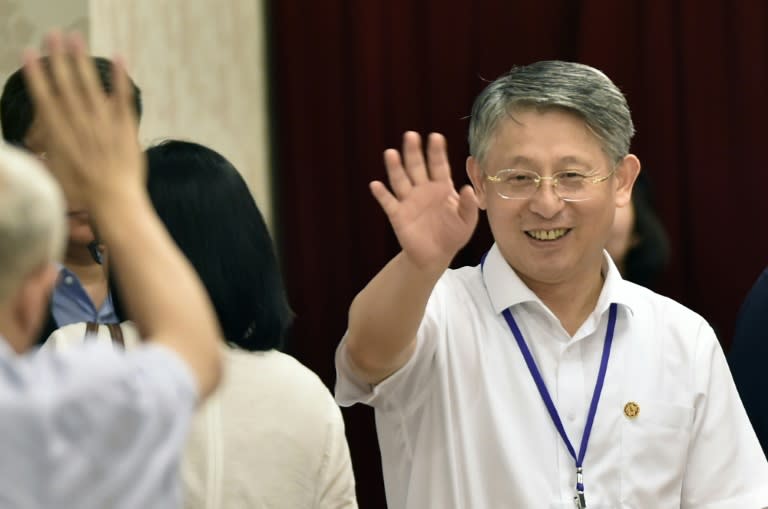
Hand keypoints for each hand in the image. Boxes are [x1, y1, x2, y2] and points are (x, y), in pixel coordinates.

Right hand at [21, 31, 144, 214]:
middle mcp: (80, 125)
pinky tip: (119, 58)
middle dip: (59, 58)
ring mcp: (104, 125)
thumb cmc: (84, 195)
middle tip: (53, 34)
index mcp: (60, 135)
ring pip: (91, 86)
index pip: (45, 98)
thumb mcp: (56, 173)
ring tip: (76, 38)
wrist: (115, 203)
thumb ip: (50, 151)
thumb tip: (41, 141)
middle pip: (67, 86)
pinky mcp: (125, 129)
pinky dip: (121, 78)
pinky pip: (123, 99)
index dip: (37, 75)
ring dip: (83, 60)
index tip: (30, 53)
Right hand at [371, 131, 478, 271]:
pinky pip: (388, 202)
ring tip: (391, 153)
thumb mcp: (467, 221)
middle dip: (413, 152)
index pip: (439, 165)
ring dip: (395, 167)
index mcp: (442, 187)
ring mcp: (409, 200)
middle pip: (417, 167)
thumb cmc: (453, 235)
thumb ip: (468, 205)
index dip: (437, 152)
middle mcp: (423, 189)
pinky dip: (381, 194)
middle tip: (411, 135)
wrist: (436, 256)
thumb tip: (467, 189)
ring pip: (400, 180)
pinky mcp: (398, 215)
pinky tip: (375, 185)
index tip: (435, 136)